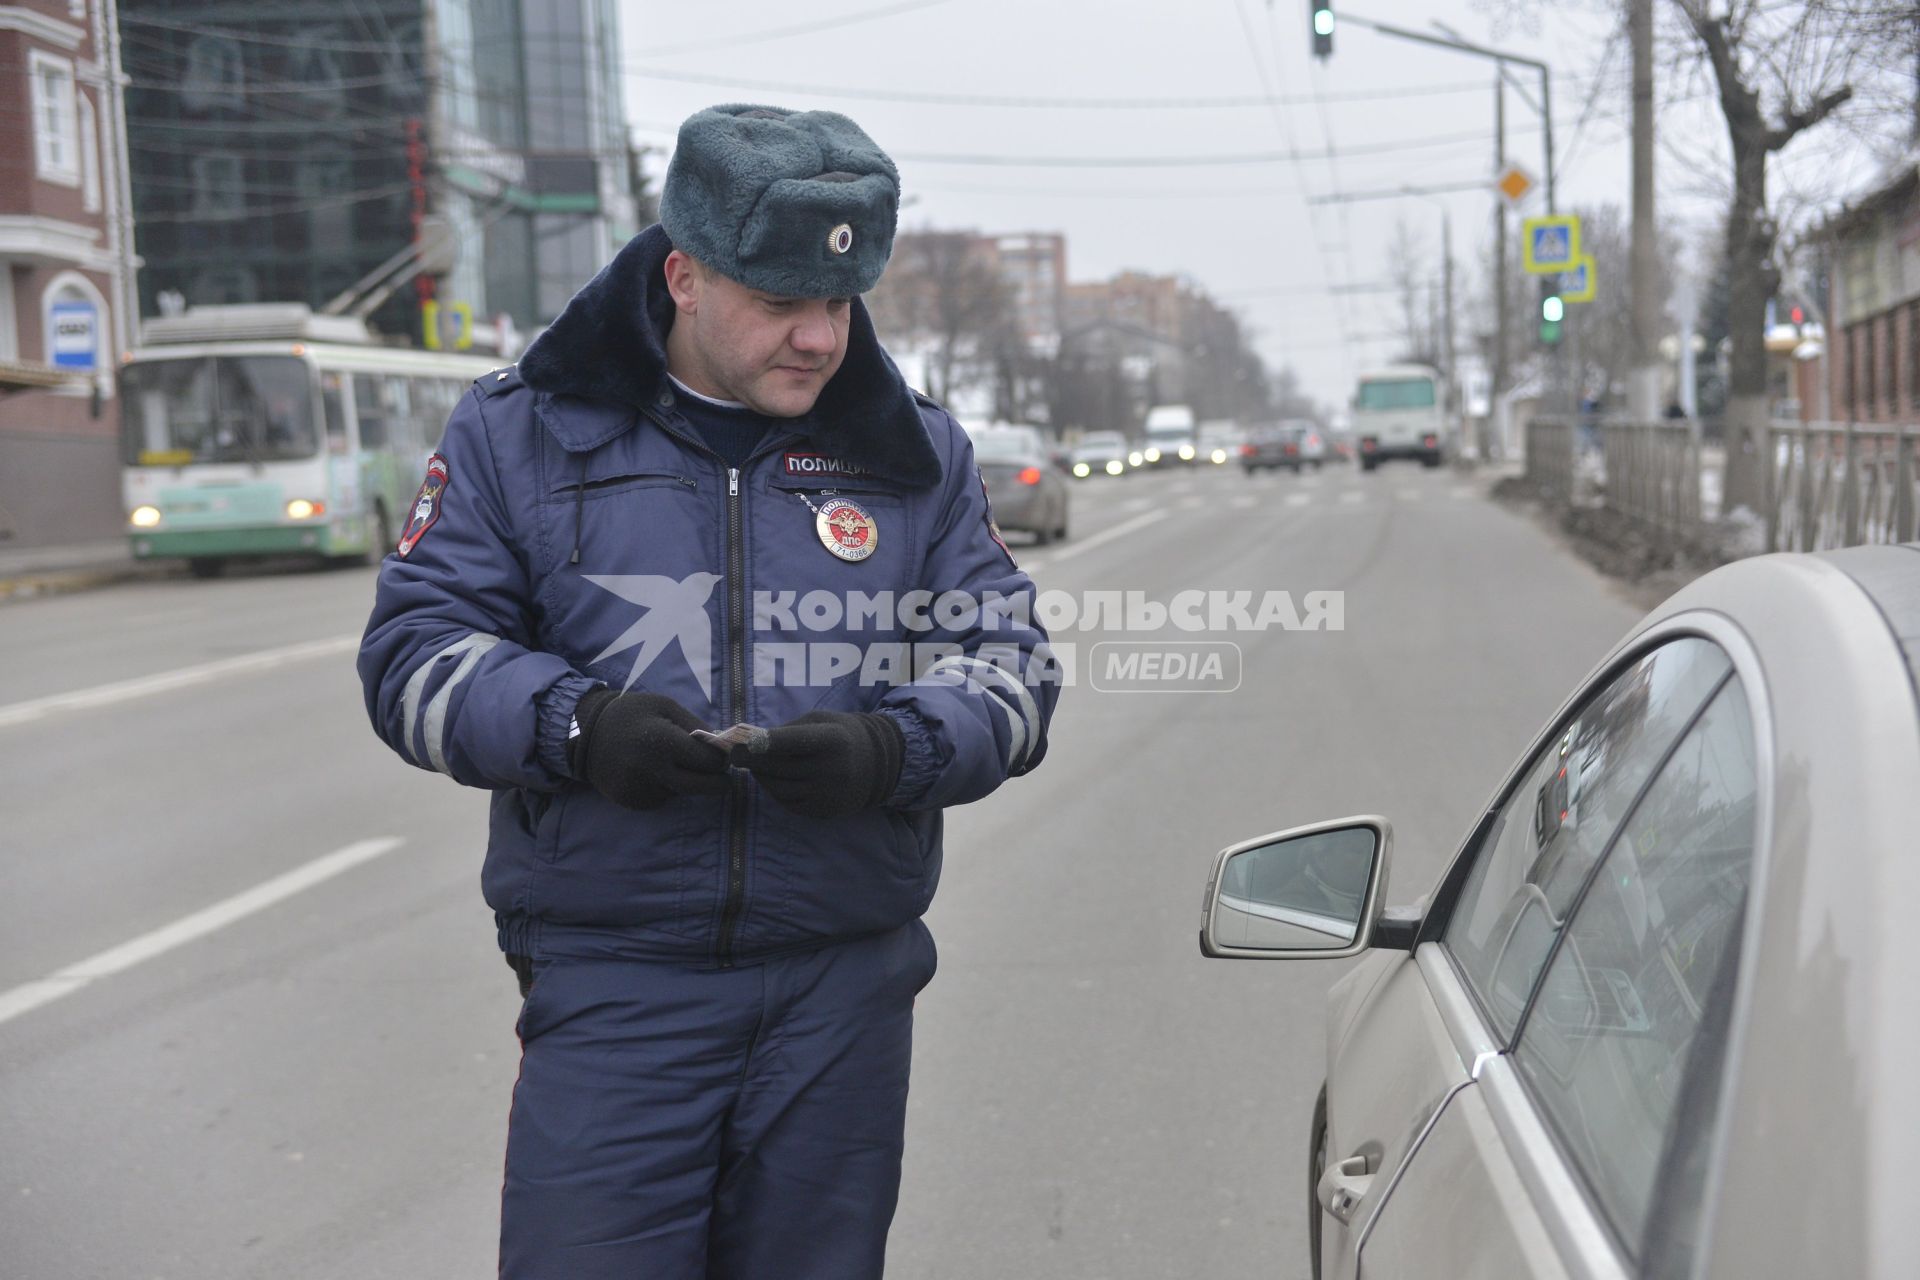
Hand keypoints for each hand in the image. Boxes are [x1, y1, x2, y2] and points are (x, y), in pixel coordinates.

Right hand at [568, 688, 727, 809]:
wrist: (586, 734)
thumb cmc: (632, 714)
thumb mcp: (665, 706)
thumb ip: (695, 726)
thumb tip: (722, 747)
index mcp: (663, 741)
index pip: (707, 761)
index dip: (720, 759)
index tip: (724, 757)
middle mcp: (652, 770)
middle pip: (701, 787)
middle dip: (717, 782)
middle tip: (722, 777)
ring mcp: (640, 789)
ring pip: (682, 793)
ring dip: (686, 782)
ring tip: (669, 762)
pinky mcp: (632, 802)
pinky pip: (662, 798)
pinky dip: (666, 788)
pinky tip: (651, 772)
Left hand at [741, 710, 903, 818]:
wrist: (874, 765)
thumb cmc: (839, 735)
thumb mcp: (821, 720)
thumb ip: (789, 729)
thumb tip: (751, 742)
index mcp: (832, 740)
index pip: (792, 741)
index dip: (765, 742)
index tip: (744, 743)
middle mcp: (832, 768)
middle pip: (779, 766)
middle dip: (753, 760)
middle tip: (736, 755)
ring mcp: (827, 793)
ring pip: (778, 787)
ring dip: (761, 776)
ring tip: (756, 766)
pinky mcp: (823, 810)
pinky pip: (787, 802)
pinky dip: (774, 791)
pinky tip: (773, 780)